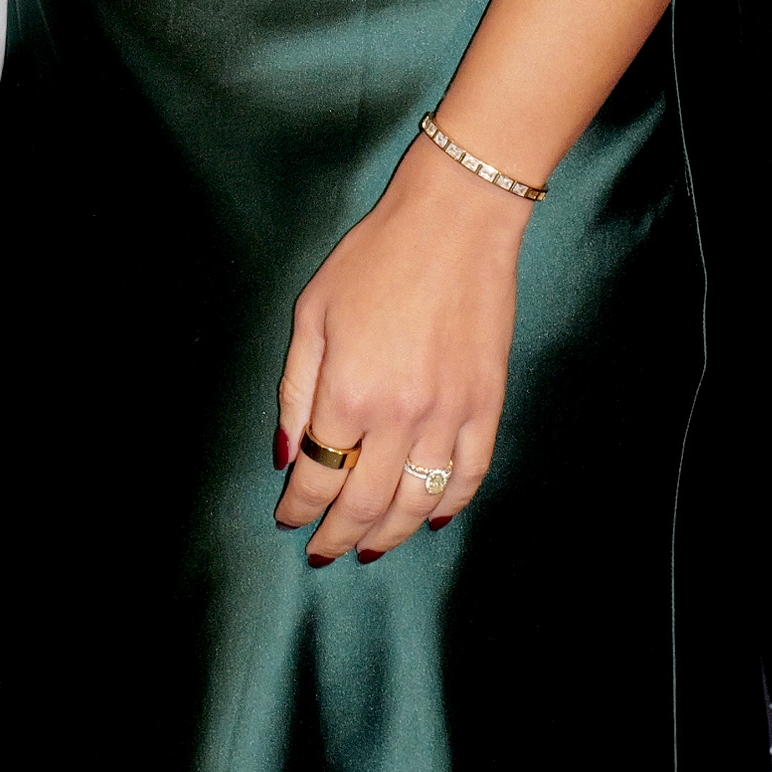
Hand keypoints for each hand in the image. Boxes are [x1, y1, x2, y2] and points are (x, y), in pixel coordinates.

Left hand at [271, 143, 531, 561]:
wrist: (456, 221)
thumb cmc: (376, 257)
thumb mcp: (313, 312)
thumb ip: (296, 389)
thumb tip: (284, 453)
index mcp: (348, 391)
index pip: (317, 474)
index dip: (299, 507)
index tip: (290, 519)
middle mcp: (399, 414)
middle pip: (364, 502)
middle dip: (338, 534)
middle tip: (325, 550)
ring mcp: (449, 413)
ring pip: (416, 501)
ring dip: (389, 533)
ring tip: (370, 547)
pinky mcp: (487, 405)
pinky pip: (469, 474)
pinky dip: (449, 505)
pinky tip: (430, 517)